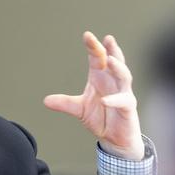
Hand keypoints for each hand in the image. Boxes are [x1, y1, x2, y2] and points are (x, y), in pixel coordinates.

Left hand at [44, 32, 144, 159]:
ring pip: (124, 76)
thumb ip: (65, 103)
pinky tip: (105, 101)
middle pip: (114, 61)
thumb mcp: (79, 109)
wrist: (114, 138)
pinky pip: (123, 101)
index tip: (87, 35)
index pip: (98, 58)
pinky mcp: (128, 108)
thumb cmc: (101, 118)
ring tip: (109, 59)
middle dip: (111, 50)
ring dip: (118, 68)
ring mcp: (123, 93)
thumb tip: (45, 100)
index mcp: (100, 77)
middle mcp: (113, 82)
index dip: (94, 47)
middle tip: (107, 39)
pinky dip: (114, 100)